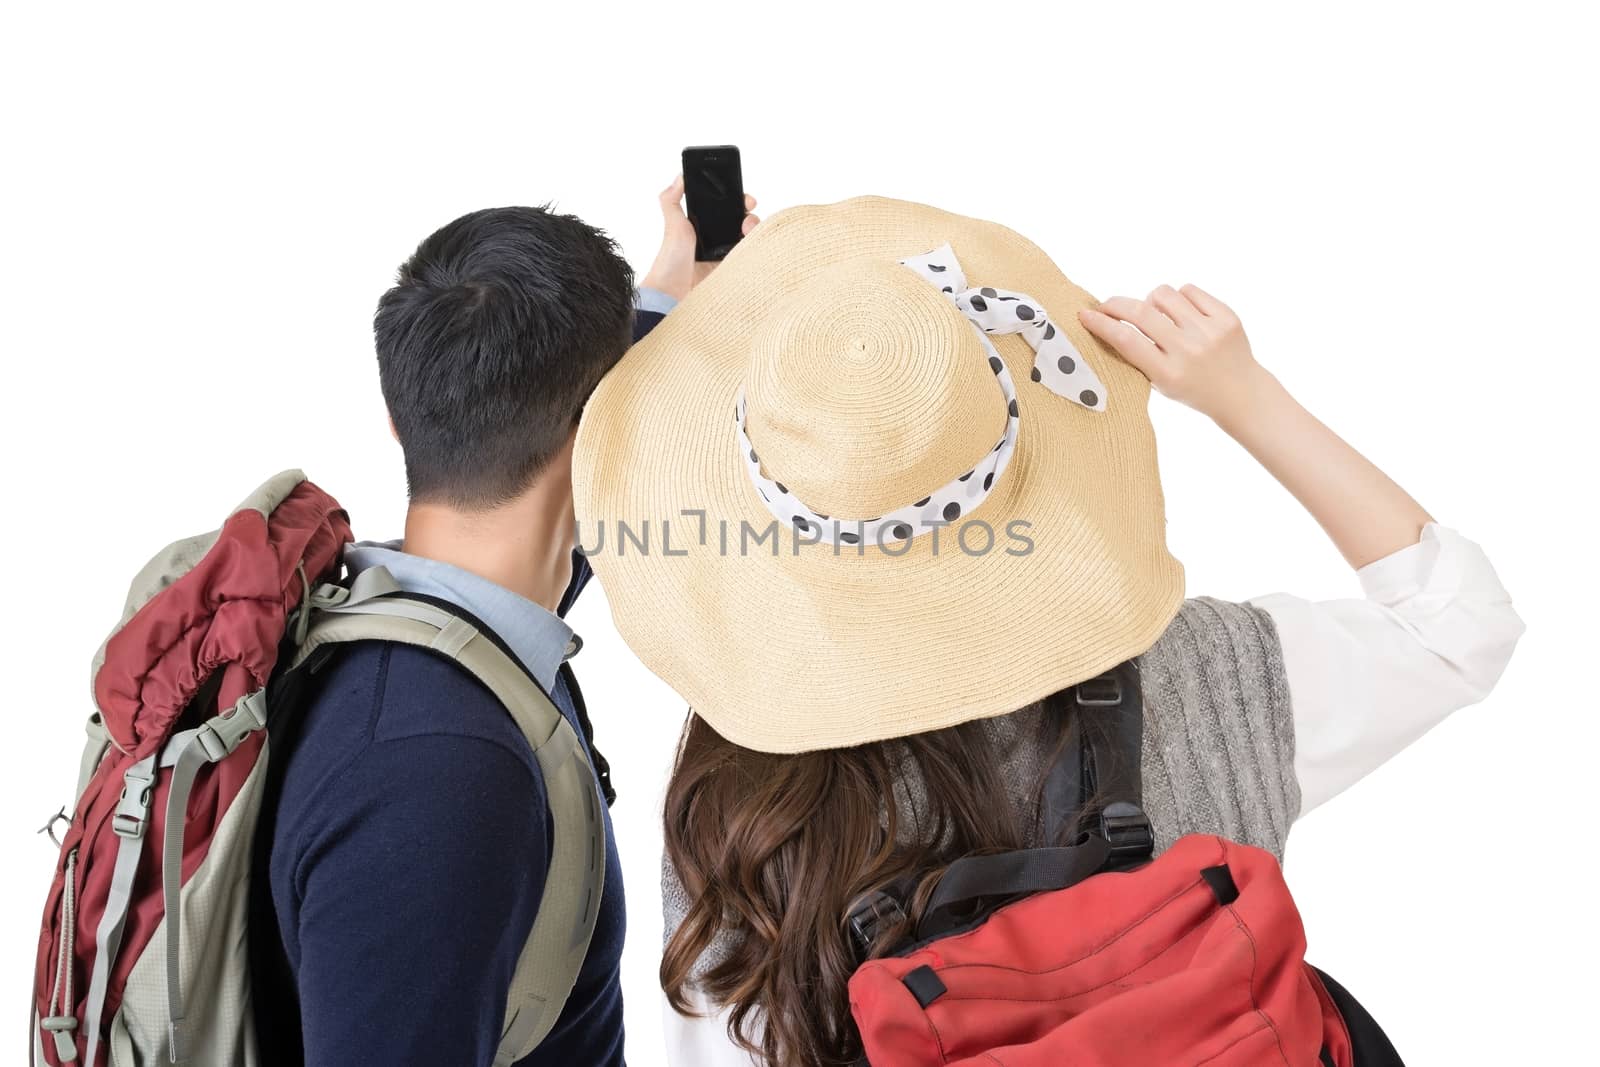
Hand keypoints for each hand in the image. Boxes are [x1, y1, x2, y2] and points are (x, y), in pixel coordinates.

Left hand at [639, 176, 759, 301]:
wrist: (672, 291)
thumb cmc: (670, 259)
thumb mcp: (672, 223)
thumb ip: (671, 199)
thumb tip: (679, 177)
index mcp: (704, 224)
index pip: (727, 208)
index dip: (738, 200)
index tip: (744, 198)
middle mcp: (717, 238)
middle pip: (743, 221)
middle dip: (750, 214)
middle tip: (747, 217)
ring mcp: (726, 254)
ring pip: (749, 238)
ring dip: (754, 230)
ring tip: (748, 231)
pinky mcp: (733, 270)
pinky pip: (749, 256)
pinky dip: (754, 249)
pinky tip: (752, 245)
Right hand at [1084, 283, 1431, 567]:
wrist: (1242, 393)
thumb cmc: (1192, 389)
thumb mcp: (1160, 383)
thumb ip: (1139, 356)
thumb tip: (1110, 319)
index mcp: (1168, 374)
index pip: (1126, 340)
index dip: (1101, 324)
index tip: (1084, 315)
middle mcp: (1188, 351)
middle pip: (1141, 312)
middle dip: (1116, 303)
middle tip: (1106, 305)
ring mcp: (1209, 331)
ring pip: (1163, 294)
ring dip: (1151, 301)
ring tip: (1157, 315)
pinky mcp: (1226, 317)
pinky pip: (1189, 290)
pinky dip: (1180, 298)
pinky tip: (1183, 313)